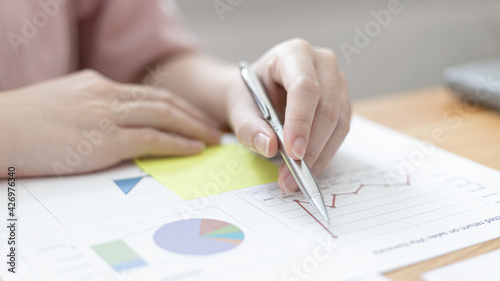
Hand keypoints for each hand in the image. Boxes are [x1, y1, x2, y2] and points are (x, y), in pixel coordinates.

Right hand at [0, 70, 221, 176]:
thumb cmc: (22, 123)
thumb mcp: (63, 104)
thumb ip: (92, 108)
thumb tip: (114, 122)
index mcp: (97, 85)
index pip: (148, 93)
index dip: (176, 104)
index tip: (192, 115)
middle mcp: (106, 95)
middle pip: (163, 100)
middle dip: (192, 114)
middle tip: (212, 126)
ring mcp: (107, 115)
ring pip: (164, 115)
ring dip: (193, 127)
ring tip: (212, 137)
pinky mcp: (105, 140)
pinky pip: (152, 139)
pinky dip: (177, 142)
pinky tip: (193, 148)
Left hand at [226, 38, 350, 191]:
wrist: (256, 94)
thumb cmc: (248, 95)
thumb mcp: (238, 107)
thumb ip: (248, 126)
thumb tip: (269, 146)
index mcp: (293, 53)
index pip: (305, 87)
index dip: (301, 121)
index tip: (292, 153)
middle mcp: (322, 63)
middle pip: (327, 107)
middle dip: (310, 147)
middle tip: (291, 176)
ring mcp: (337, 82)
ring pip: (339, 123)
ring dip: (319, 156)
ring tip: (294, 180)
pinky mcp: (343, 102)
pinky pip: (341, 132)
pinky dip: (324, 154)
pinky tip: (307, 170)